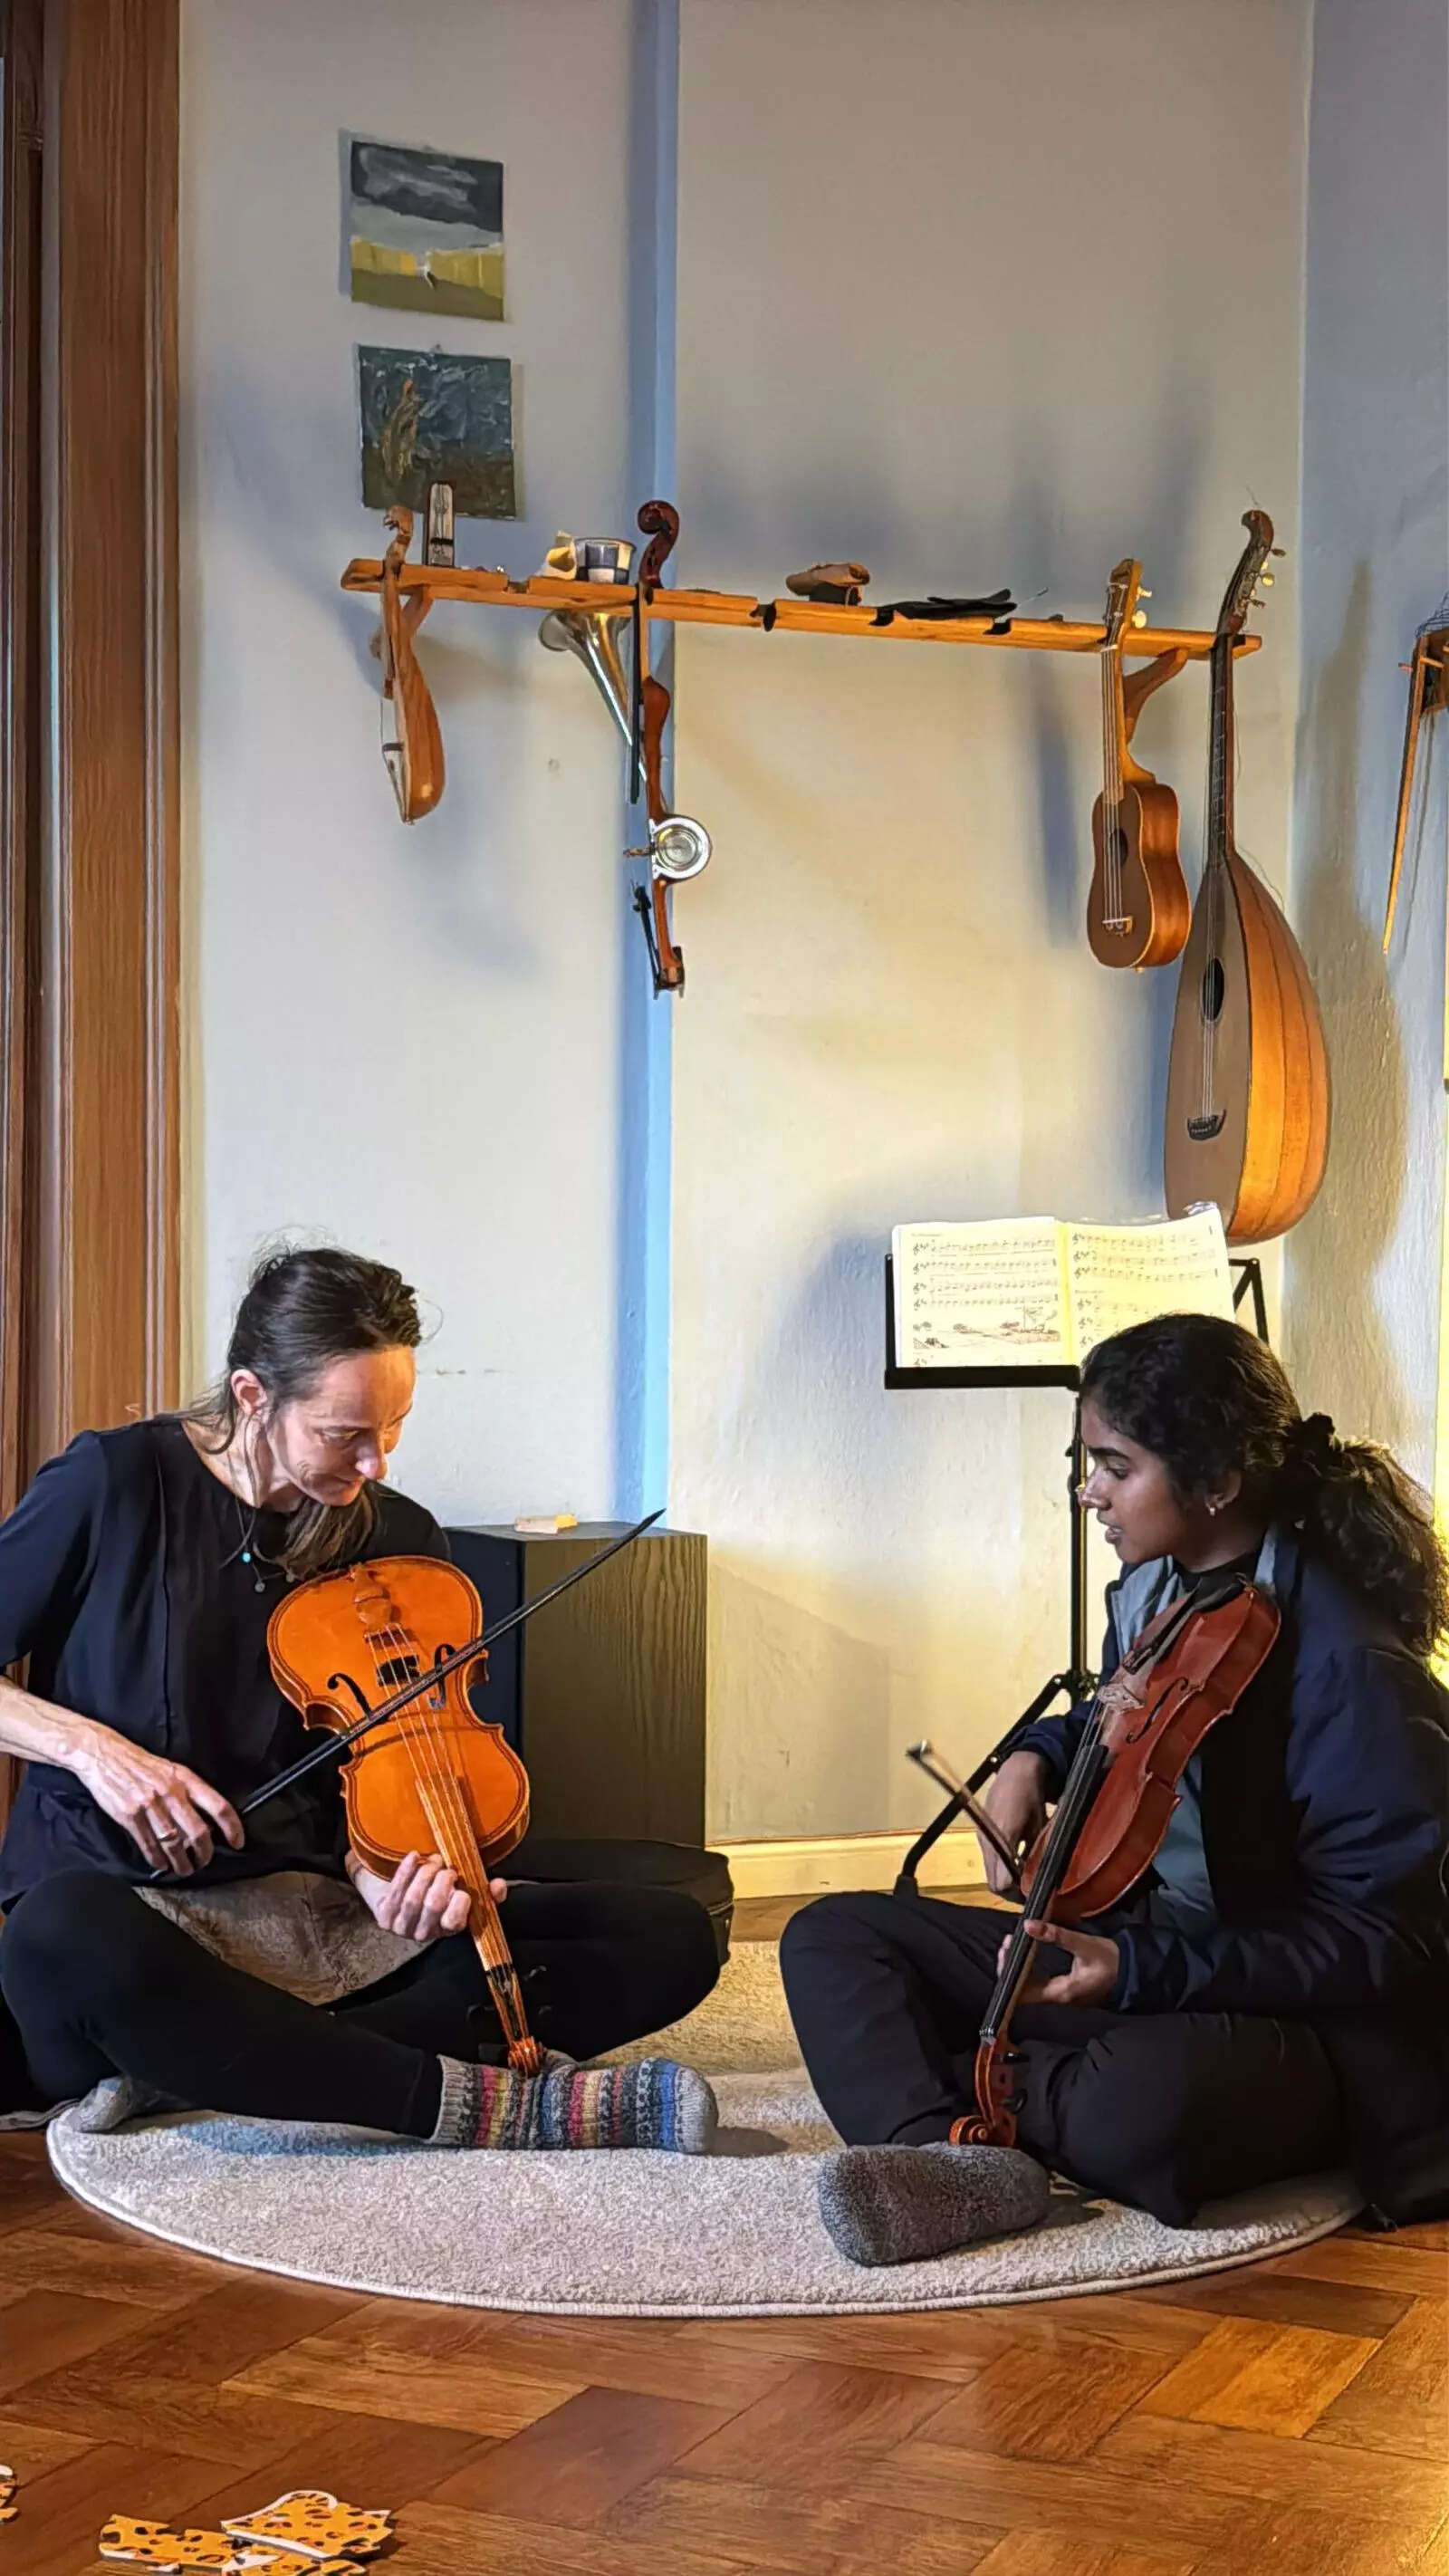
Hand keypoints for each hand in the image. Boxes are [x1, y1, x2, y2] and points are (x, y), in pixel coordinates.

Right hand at [70, 1724, 243, 1873]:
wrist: (104, 1755)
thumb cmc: (140, 1764)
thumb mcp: (171, 1769)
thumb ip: (189, 1791)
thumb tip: (207, 1819)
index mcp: (185, 1779)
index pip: (218, 1806)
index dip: (232, 1827)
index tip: (237, 1842)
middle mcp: (171, 1792)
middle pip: (198, 1832)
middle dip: (204, 1853)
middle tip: (204, 1862)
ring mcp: (149, 1805)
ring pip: (174, 1843)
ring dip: (181, 1862)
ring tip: (184, 1869)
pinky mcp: (129, 1815)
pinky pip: (148, 1844)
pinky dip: (157, 1859)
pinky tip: (161, 1864)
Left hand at [348, 1849, 506, 1942]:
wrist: (398, 1893)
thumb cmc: (437, 1891)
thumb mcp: (463, 1891)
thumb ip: (485, 1891)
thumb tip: (499, 1885)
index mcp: (448, 1928)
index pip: (454, 1922)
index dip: (458, 1905)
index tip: (462, 1886)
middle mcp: (425, 1933)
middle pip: (433, 1906)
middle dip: (441, 1882)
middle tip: (447, 1868)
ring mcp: (402, 1927)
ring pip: (413, 1899)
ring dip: (424, 1874)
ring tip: (433, 1861)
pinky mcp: (384, 1918)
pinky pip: (395, 1891)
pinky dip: (406, 1870)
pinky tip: (414, 1855)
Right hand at [978, 1751, 1049, 1893]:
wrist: (1015, 1770)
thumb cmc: (1031, 1795)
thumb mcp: (1040, 1825)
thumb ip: (1038, 1852)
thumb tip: (1042, 1879)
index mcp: (1002, 1839)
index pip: (1002, 1882)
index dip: (1018, 1894)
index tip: (1035, 1896)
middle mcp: (987, 1841)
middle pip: (993, 1882)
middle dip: (1012, 1892)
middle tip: (1032, 1892)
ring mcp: (983, 1838)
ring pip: (991, 1873)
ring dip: (1007, 1880)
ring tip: (1028, 1880)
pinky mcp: (982, 1835)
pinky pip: (990, 1860)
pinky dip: (1003, 1868)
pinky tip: (1019, 1864)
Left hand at [998, 1917, 1120, 2006]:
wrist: (1134, 1971)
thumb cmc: (1111, 1960)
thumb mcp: (1083, 1945)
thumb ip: (1056, 1935)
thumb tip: (1028, 1925)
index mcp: (1060, 1992)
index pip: (1022, 1992)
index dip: (1008, 1973)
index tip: (1006, 1950)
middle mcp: (1057, 1998)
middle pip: (1022, 1989)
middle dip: (1011, 1965)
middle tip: (1008, 1940)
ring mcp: (1061, 1994)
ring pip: (1030, 1985)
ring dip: (1019, 1965)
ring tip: (1014, 1942)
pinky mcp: (1065, 1988)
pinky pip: (1040, 1981)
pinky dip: (1030, 1967)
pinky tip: (1028, 1951)